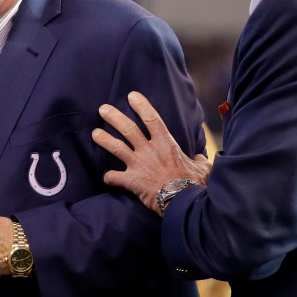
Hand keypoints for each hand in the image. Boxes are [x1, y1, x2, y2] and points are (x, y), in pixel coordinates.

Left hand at [92, 91, 210, 214]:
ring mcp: (139, 164)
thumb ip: (199, 161)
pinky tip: (106, 178)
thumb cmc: (193, 183)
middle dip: (114, 117)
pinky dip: (109, 177)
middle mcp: (149, 150)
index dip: (141, 105)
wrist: (182, 201)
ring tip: (94, 133)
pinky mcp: (132, 180)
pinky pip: (115, 177)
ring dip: (104, 139)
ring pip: (116, 147)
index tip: (131, 96)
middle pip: (128, 128)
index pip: (152, 118)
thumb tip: (200, 159)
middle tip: (102, 109)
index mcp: (166, 144)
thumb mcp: (202, 168)